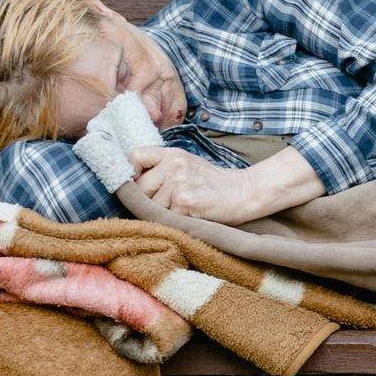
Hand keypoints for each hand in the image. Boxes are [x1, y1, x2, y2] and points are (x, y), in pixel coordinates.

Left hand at [131, 144, 323, 223]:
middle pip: (140, 187)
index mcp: (172, 153)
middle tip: (168, 204)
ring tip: (182, 209)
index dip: (132, 172)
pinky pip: (165, 217)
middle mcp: (173, 165)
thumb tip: (134, 184)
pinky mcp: (184, 201)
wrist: (244, 192)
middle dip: (148, 200)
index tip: (139, 182)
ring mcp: (178, 183)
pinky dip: (174, 221)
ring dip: (162, 213)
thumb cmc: (214, 183)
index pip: (136, 156)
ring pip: (151, 205)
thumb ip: (163, 168)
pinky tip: (189, 216)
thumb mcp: (188, 164)